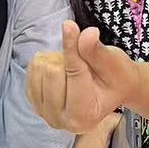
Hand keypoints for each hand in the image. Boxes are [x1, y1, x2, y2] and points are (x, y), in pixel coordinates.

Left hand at [27, 20, 140, 134]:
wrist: (112, 89)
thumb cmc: (116, 77)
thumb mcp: (112, 62)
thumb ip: (95, 50)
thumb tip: (86, 33)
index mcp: (84, 116)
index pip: (72, 73)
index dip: (73, 47)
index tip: (70, 26)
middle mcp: (61, 121)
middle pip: (52, 71)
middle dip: (68, 60)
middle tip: (84, 66)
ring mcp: (45, 114)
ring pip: (40, 68)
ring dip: (57, 61)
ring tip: (74, 71)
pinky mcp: (35, 103)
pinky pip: (31, 70)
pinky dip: (47, 64)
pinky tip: (61, 72)